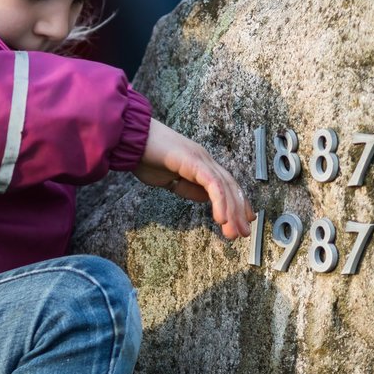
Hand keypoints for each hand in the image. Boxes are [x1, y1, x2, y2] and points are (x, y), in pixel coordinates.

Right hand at [133, 118, 253, 239]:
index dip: (236, 202)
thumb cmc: (144, 157)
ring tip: (232, 232)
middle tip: (242, 233)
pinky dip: (219, 201)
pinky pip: (212, 184)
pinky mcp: (194, 161)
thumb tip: (206, 198)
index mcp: (200, 163)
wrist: (130, 140)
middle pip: (229, 186)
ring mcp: (201, 158)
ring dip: (231, 211)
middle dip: (238, 211)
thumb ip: (187, 188)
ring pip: (224, 186)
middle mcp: (204, 159)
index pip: (225, 184)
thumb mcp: (168, 180)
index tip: (243, 220)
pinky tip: (221, 218)